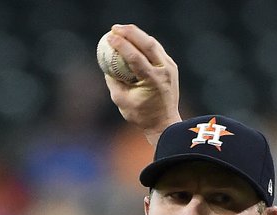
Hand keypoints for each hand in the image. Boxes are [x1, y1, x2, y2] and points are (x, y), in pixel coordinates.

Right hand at [102, 24, 180, 144]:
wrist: (165, 124)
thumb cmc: (141, 116)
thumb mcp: (121, 101)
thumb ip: (113, 82)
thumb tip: (105, 64)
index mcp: (152, 81)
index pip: (135, 57)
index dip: (121, 45)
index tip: (109, 38)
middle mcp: (164, 71)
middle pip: (147, 43)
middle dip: (129, 32)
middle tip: (115, 28)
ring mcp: (170, 67)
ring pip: (153, 43)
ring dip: (137, 35)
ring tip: (122, 30)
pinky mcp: (171, 66)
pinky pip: (156, 49)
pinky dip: (144, 43)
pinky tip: (133, 40)